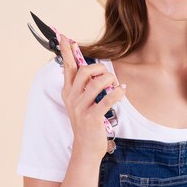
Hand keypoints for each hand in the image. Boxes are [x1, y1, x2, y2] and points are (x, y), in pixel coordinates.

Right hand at [58, 34, 125, 162]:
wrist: (85, 149)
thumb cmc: (87, 123)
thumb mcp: (80, 103)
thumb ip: (83, 86)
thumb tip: (92, 68)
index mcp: (68, 92)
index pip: (67, 67)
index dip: (66, 51)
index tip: (65, 37)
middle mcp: (71, 98)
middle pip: (85, 71)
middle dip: (100, 68)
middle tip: (108, 75)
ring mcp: (80, 108)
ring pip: (97, 83)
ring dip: (111, 80)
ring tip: (116, 84)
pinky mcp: (91, 118)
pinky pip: (107, 99)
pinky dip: (118, 93)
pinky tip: (122, 91)